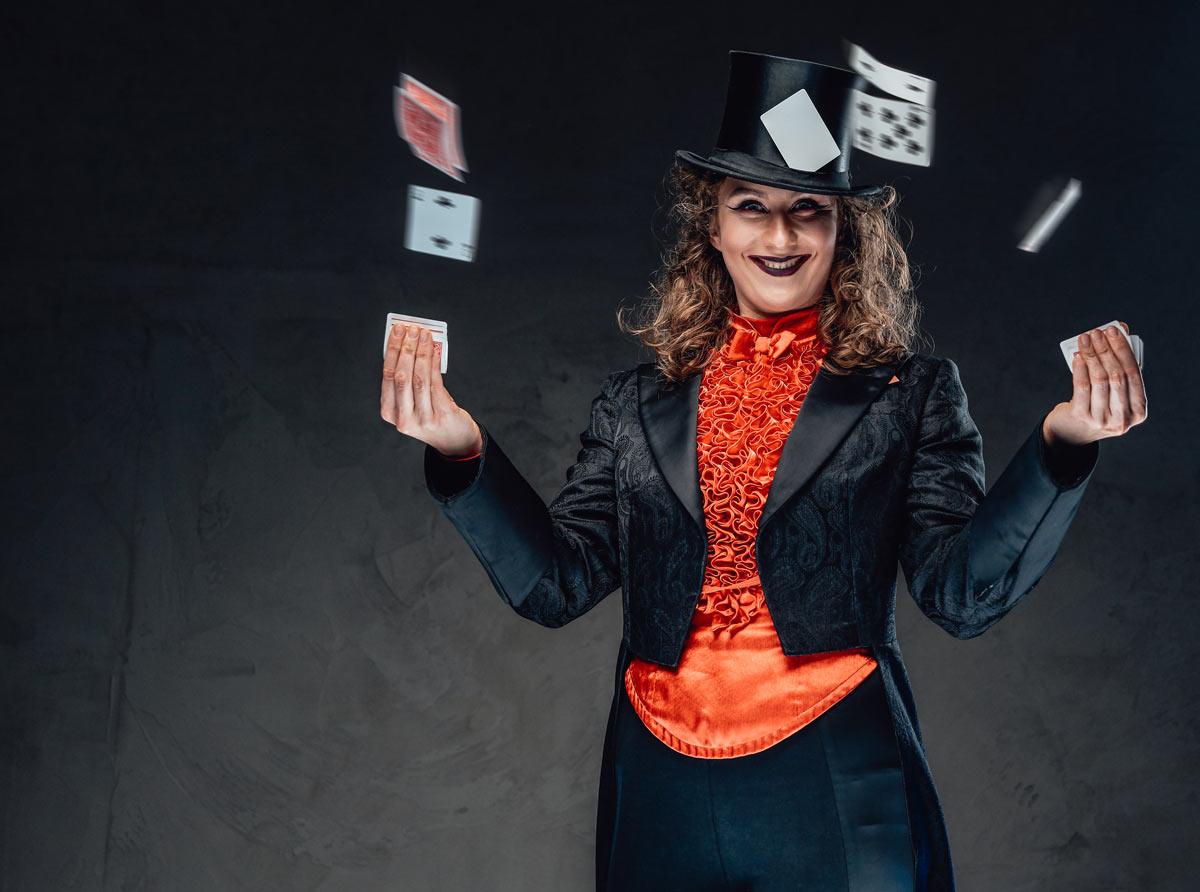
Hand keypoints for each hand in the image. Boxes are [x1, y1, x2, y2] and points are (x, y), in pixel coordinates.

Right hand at [381, 324, 482, 456]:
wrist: (453, 441)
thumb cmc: (431, 416)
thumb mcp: (412, 402)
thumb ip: (408, 379)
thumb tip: (409, 344)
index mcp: (390, 413)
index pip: (387, 376)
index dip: (391, 350)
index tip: (396, 331)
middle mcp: (404, 418)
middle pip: (401, 376)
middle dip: (405, 348)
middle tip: (411, 329)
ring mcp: (423, 419)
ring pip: (419, 379)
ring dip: (421, 353)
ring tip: (424, 335)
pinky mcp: (441, 415)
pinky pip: (436, 383)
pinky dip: (434, 363)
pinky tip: (435, 350)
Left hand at [1043, 321, 1147, 447]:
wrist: (1071, 433)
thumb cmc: (1098, 406)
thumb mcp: (1114, 393)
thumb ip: (1120, 366)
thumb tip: (1120, 331)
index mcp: (1138, 412)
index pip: (1134, 375)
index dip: (1124, 350)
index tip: (1114, 331)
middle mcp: (1122, 418)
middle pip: (1116, 376)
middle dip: (1106, 350)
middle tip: (1096, 333)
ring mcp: (1101, 420)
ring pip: (1099, 380)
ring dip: (1091, 355)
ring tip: (1085, 340)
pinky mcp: (1081, 417)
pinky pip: (1081, 387)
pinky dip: (1080, 368)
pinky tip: (1078, 356)